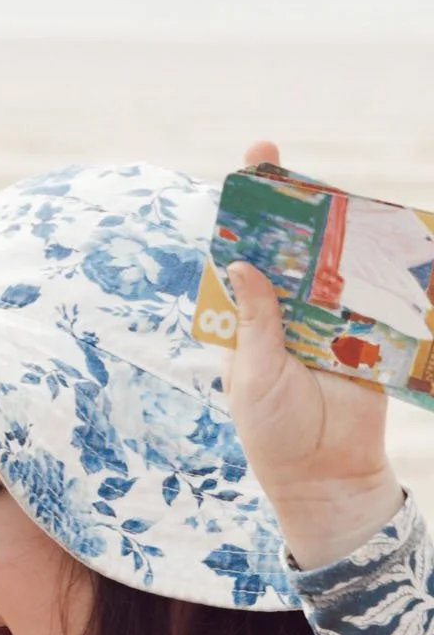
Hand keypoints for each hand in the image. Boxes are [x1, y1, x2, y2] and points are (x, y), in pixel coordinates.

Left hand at [225, 137, 401, 572]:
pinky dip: (387, 273)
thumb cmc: (274, 429)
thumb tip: (242, 265)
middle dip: (305, 207)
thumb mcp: (256, 373)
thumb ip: (257, 320)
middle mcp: (292, 310)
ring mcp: (333, 319)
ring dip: (347, 234)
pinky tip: (393, 242)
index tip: (258, 158)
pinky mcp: (370, 335)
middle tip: (304, 172)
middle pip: (301, 246)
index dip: (252, 207)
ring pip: (341, 264)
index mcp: (253, 316)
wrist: (326, 475)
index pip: (251, 251)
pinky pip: (379, 297)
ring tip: (347, 200)